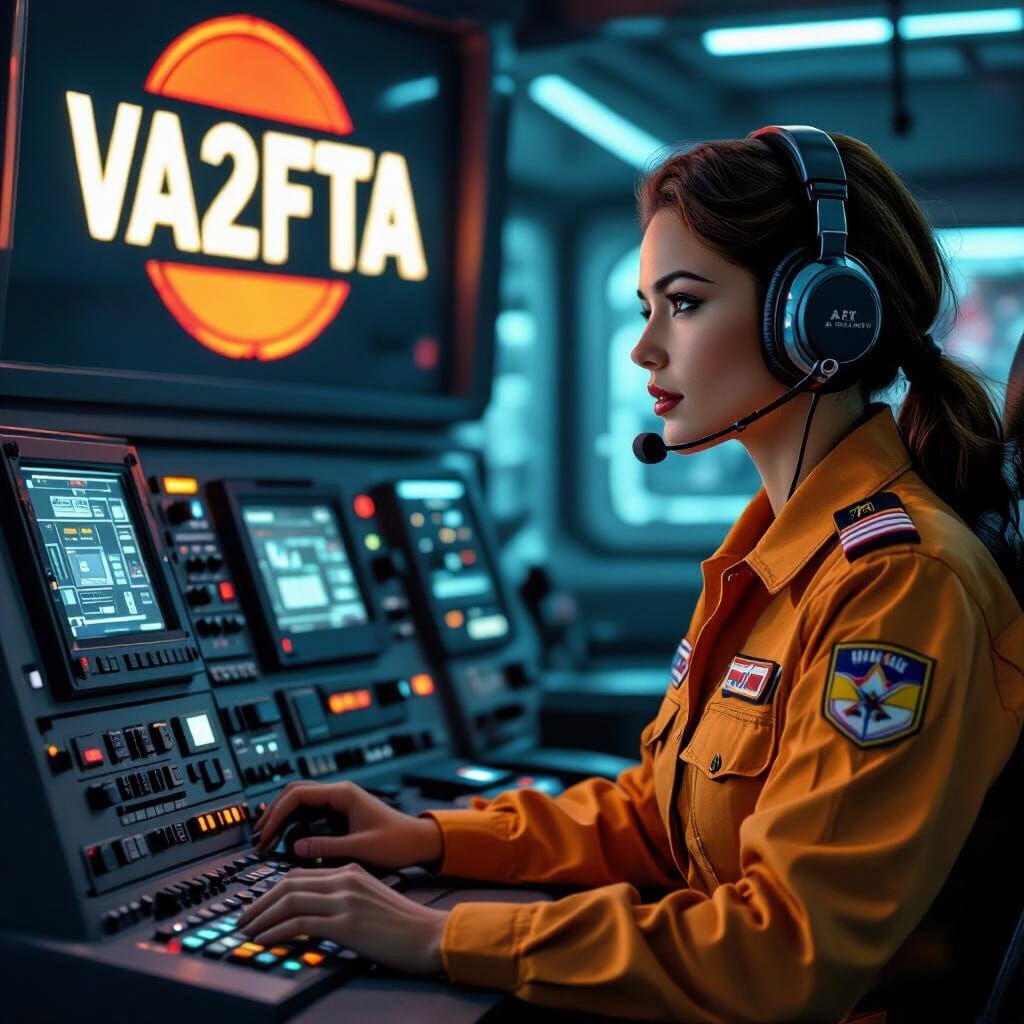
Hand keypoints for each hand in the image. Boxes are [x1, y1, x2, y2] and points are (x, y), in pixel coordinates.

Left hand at [235, 863, 448, 974]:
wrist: (430, 935)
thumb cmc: (405, 926)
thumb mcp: (371, 902)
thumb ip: (344, 900)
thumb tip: (314, 916)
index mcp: (351, 870)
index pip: (299, 875)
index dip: (272, 891)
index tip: (258, 908)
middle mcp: (345, 879)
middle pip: (288, 884)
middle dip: (259, 903)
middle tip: (243, 920)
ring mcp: (345, 899)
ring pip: (288, 901)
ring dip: (261, 917)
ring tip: (246, 932)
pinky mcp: (345, 922)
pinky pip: (298, 923)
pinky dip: (275, 931)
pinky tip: (265, 941)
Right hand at [252, 780, 442, 868]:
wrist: (419, 841)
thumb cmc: (397, 843)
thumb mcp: (361, 848)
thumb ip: (327, 846)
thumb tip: (294, 847)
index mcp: (343, 794)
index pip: (298, 795)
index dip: (276, 815)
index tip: (263, 837)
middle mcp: (339, 792)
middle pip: (295, 793)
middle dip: (273, 813)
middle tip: (258, 838)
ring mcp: (339, 801)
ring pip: (300, 801)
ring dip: (281, 817)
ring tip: (265, 839)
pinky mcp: (340, 812)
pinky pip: (309, 811)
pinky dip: (293, 822)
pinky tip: (284, 838)